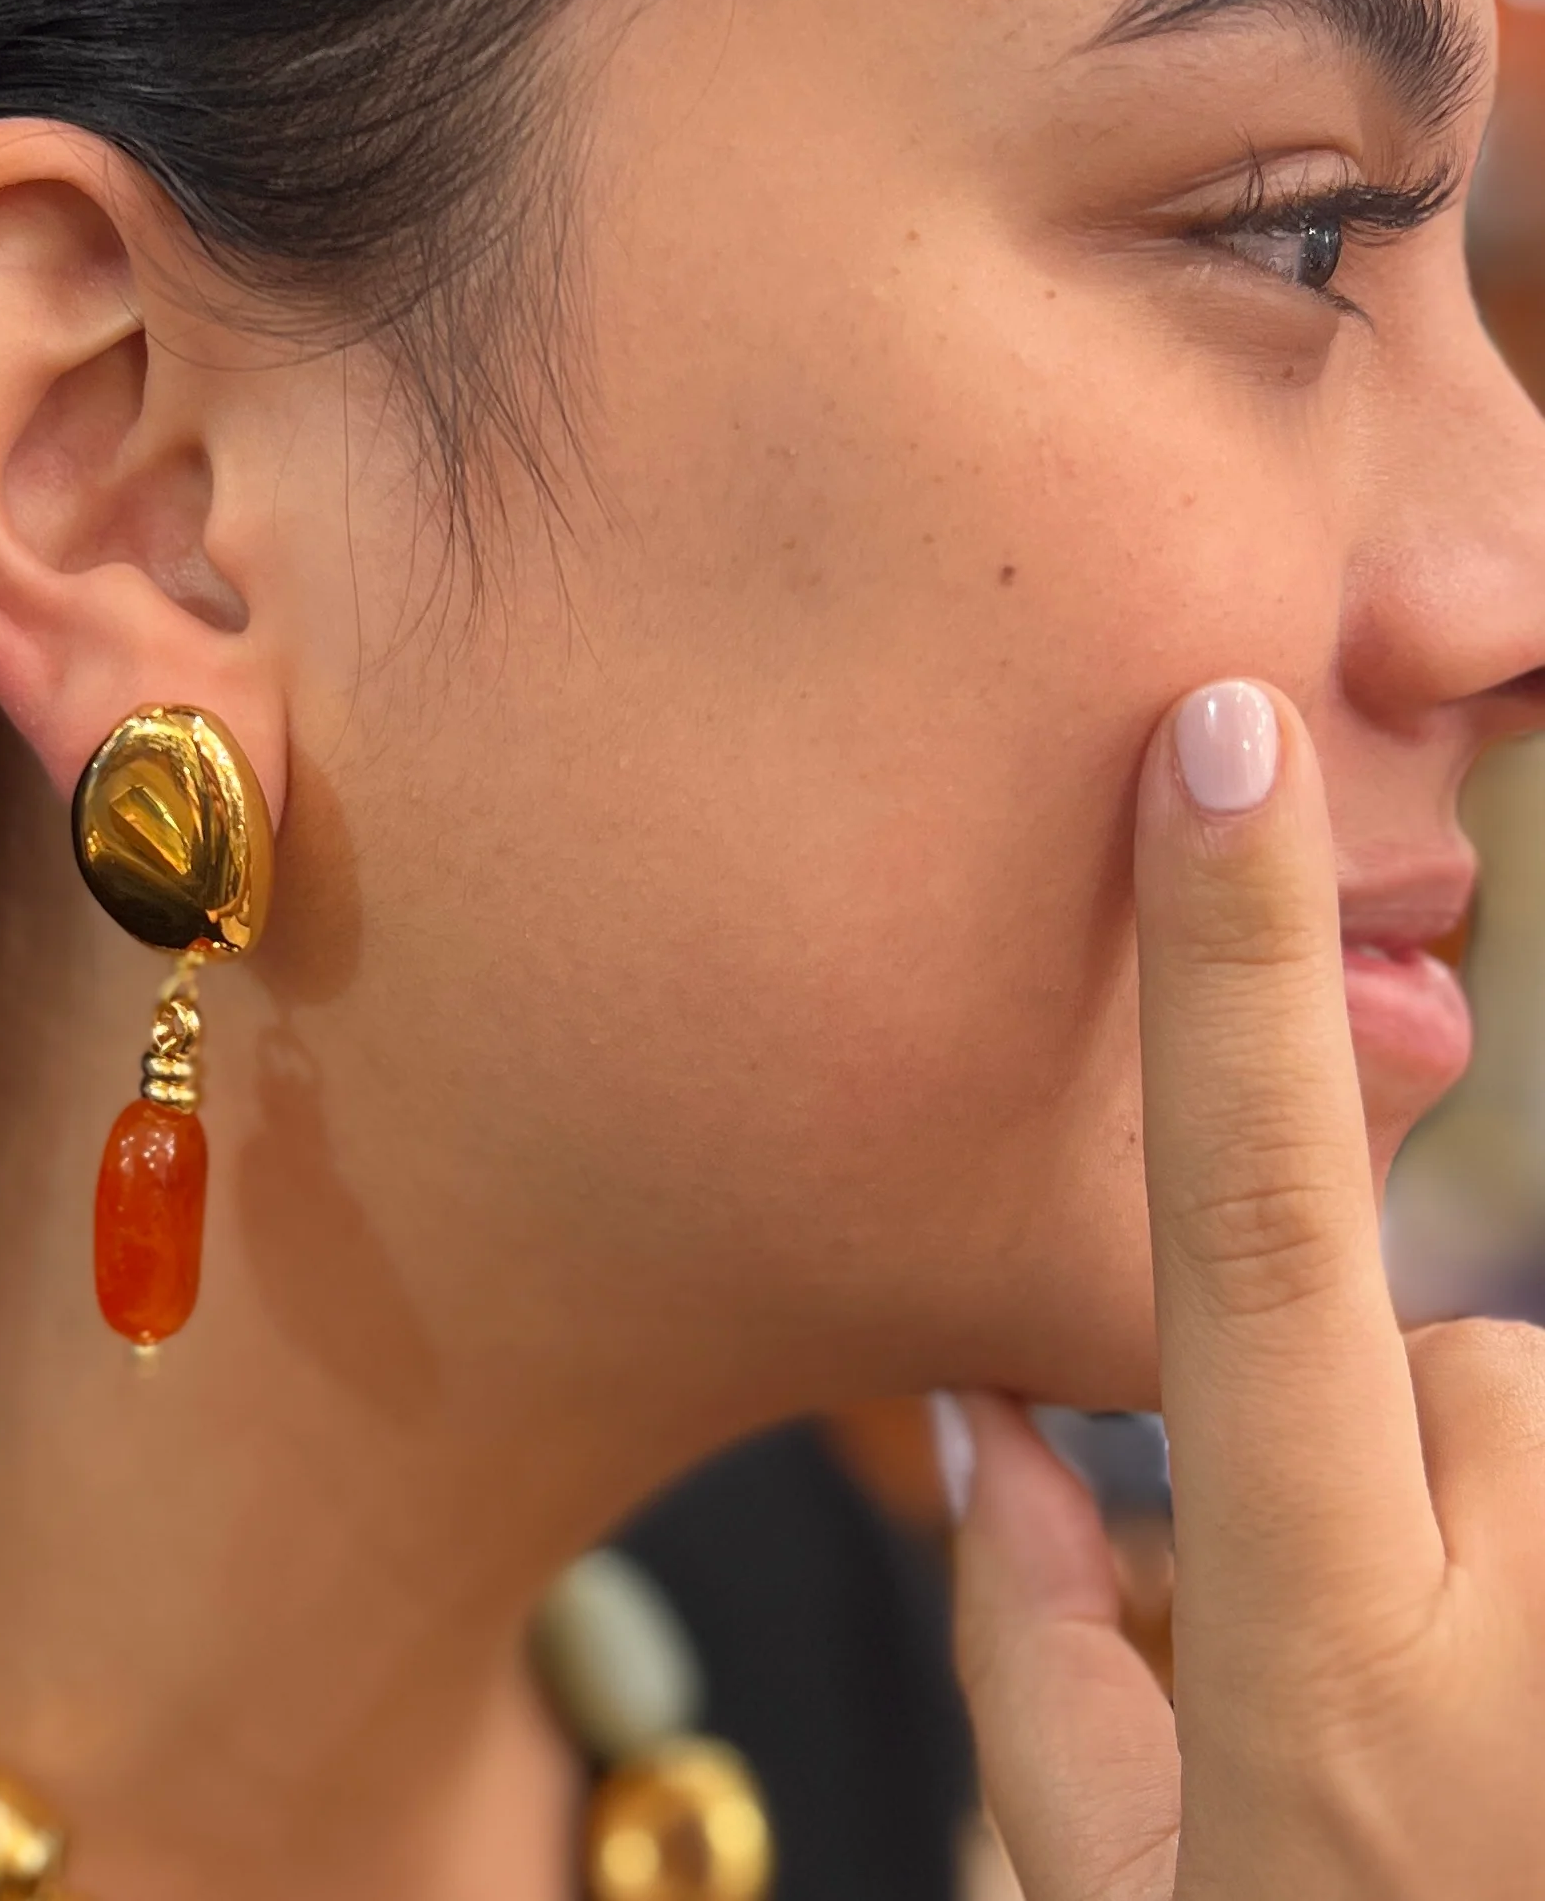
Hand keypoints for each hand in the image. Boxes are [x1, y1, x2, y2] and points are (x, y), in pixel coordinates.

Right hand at [949, 681, 1544, 1899]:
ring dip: (1491, 1521)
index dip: (1219, 969)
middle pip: (1441, 1356)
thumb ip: (1029, 1654)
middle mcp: (1531, 1629)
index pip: (1253, 1233)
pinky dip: (1544, 1541)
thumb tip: (984, 1431)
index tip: (1217, 742)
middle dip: (1375, 1446)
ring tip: (1488, 1731)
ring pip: (1537, 1420)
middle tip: (1370, 1678)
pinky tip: (1526, 1709)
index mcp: (1332, 1672)